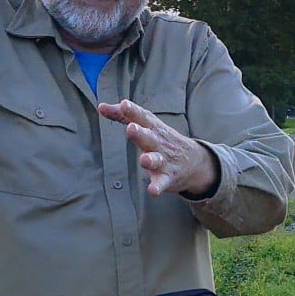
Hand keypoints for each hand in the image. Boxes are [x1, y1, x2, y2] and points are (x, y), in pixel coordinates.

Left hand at [98, 97, 218, 198]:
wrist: (194, 161)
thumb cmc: (162, 139)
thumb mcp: (147, 124)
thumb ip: (122, 115)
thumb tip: (101, 106)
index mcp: (152, 128)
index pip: (142, 117)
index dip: (133, 111)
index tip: (124, 105)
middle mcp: (158, 143)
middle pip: (149, 137)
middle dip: (141, 134)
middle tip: (132, 129)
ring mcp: (164, 160)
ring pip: (156, 160)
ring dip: (150, 160)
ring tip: (144, 160)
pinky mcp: (167, 178)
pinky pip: (162, 182)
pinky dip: (158, 186)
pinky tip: (152, 190)